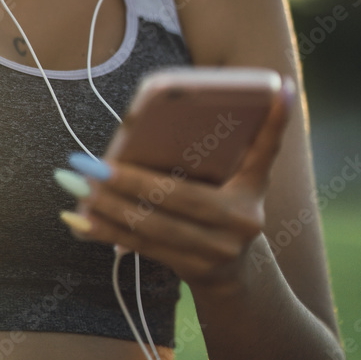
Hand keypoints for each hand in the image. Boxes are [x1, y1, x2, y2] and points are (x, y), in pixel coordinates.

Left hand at [69, 79, 295, 294]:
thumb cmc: (221, 206)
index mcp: (254, 187)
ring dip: (110, 206)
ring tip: (80, 187)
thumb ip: (213, 150)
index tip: (280, 85)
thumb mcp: (230, 180)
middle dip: (131, 181)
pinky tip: (81, 219)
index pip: (266, 148)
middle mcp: (244, 220)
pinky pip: (143, 247)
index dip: (276, 119)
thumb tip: (173, 113)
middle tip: (95, 166)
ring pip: (155, 225)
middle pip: (180, 197)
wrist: (237, 274)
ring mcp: (219, 250)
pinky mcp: (195, 270)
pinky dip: (107, 231)